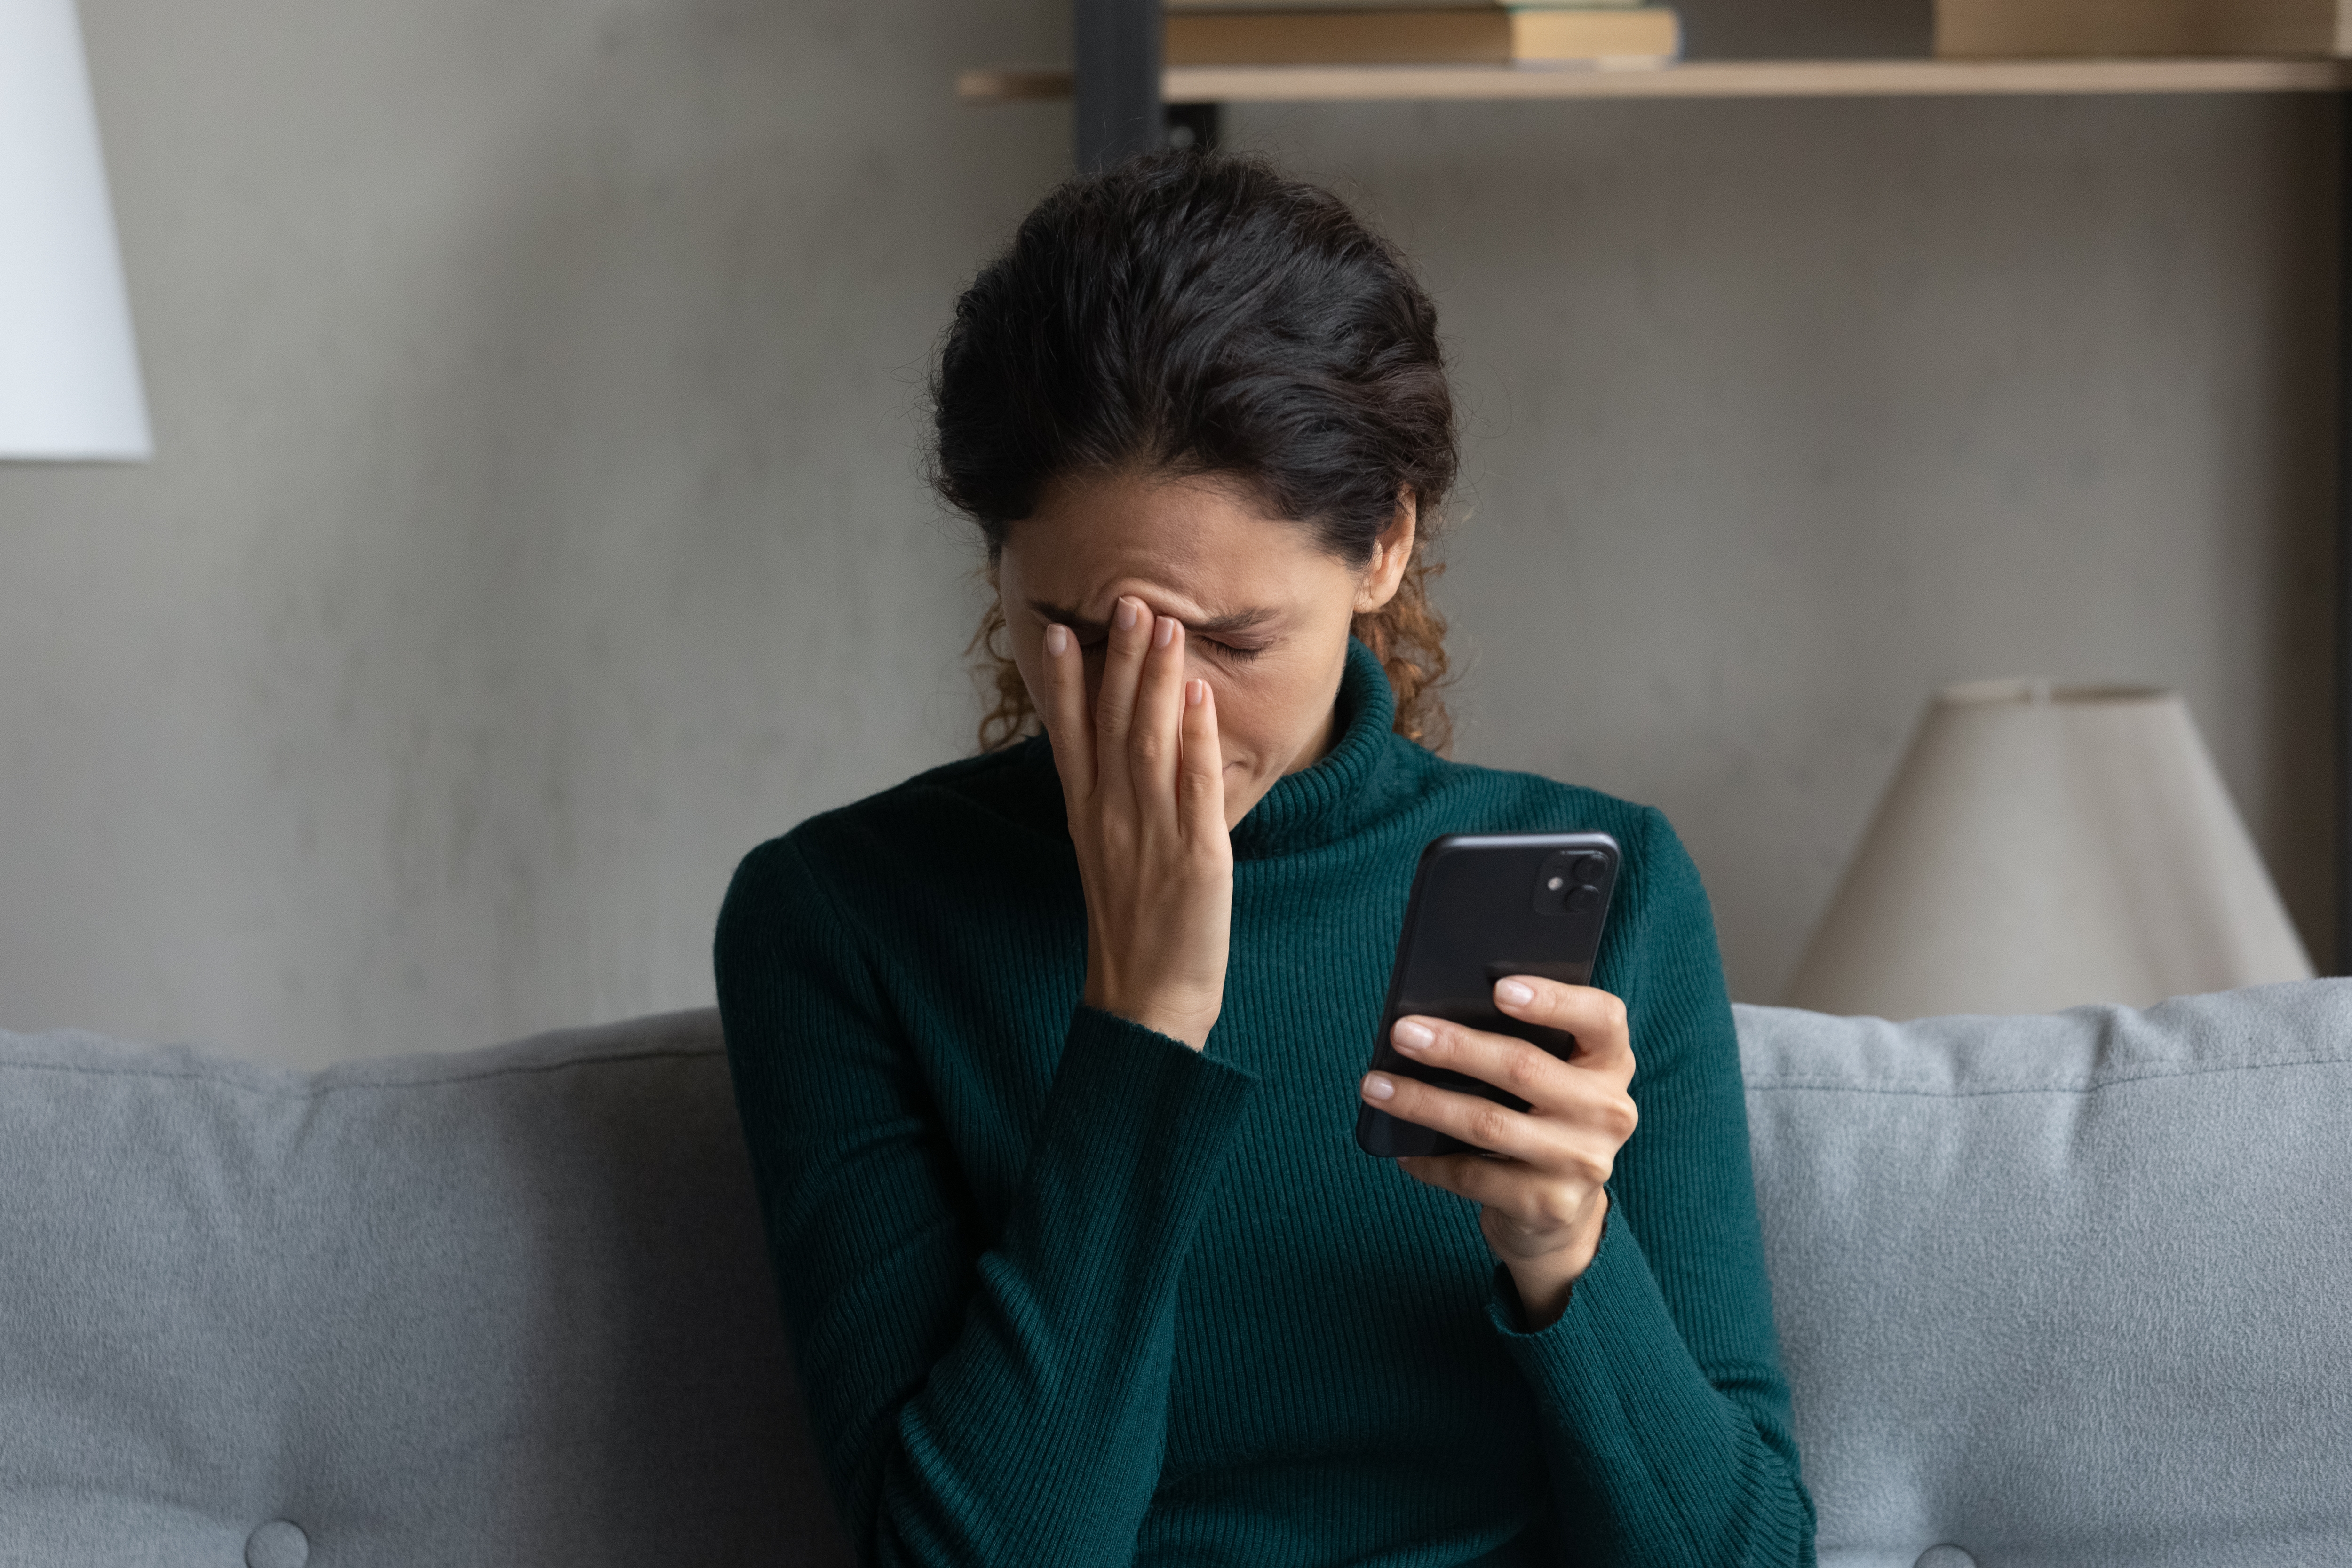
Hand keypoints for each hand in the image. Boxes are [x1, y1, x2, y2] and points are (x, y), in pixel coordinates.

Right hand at [1034, 596, 1231, 1049]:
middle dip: (1122, 660)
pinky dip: (1195, 738)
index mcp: (1088, 817)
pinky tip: (1201, 696)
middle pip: (1112, 725)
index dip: (1066, 683)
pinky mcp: (1195, 856)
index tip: (1064, 631)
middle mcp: (1112, 817)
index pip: (1070, 737)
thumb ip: (1110, 804)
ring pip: (1150, 742)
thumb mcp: (1107, 858)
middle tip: (1130, 601)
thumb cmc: (1135, 929)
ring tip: (1167, 625)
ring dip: (1158, 681)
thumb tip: (1115, 757)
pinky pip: (1193, 787)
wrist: (1145, 1001)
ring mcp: (1151, 834)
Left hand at [1360, 978, 1637, 1326]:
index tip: (1498, 987)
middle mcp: (1608, 1111)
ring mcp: (1582, 1162)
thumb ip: (1522, 1043)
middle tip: (1402, 1033)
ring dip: (1424, 1102)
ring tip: (1375, 1086)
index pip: (1602, 1018)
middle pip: (1524, 1067)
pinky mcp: (1550, 1205)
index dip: (1553, 1000)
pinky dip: (1430, 1161)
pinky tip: (1401, 1149)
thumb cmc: (1542, 1116)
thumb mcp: (1552, 1075)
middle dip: (1455, 1047)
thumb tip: (1435, 1016)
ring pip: (1489, 1123)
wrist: (1562, 1211)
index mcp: (1610, 1063)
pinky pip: (1474, 1176)